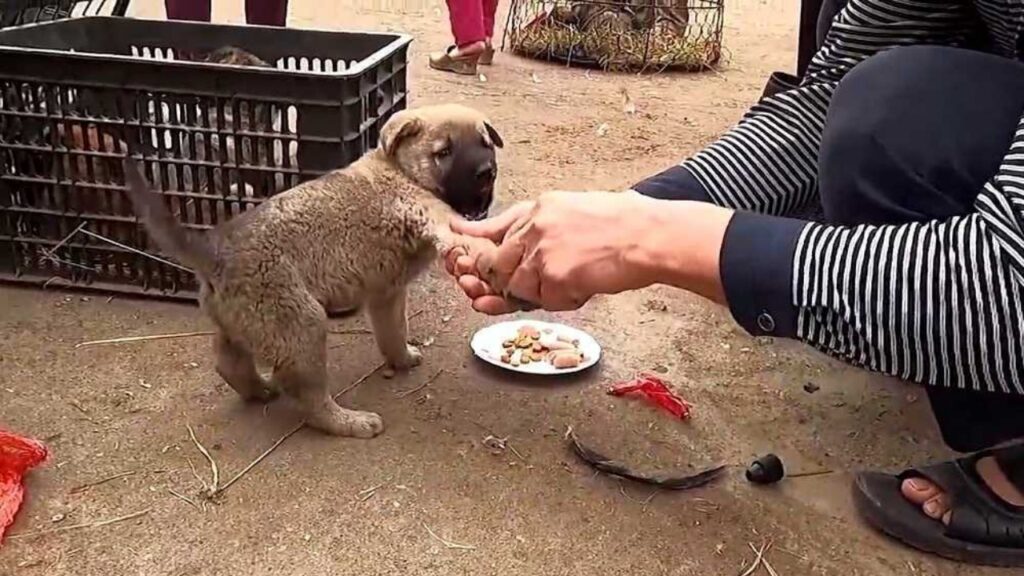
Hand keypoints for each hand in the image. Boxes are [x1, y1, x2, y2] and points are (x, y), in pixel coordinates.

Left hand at [447, 194, 733, 313]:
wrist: (648, 236)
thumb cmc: (623, 226)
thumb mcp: (575, 210)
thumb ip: (542, 225)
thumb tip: (518, 240)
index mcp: (540, 208)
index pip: (494, 226)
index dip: (472, 238)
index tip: (453, 240)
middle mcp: (534, 226)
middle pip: (496, 262)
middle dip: (496, 280)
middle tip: (510, 288)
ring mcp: (541, 251)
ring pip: (517, 285)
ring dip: (539, 294)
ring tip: (571, 282)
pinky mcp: (553, 275)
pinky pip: (543, 300)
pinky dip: (561, 301)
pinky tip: (583, 288)